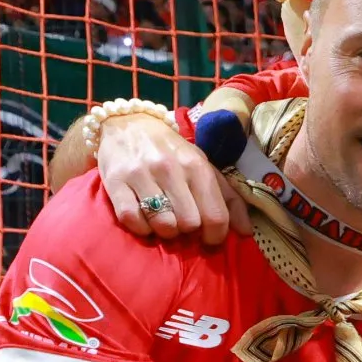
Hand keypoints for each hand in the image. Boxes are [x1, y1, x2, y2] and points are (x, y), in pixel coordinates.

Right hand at [95, 110, 236, 245]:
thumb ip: (228, 197)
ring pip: (163, 224)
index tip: (209, 237)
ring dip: (165, 230)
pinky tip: (144, 219)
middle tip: (181, 221)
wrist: (127, 124)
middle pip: (189, 223)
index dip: (215, 236)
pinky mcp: (115, 181)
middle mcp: (170, 168)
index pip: (215, 216)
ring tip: (163, 220)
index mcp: (197, 165)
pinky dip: (140, 227)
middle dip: (188, 230)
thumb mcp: (204, 166)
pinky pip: (132, 219)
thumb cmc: (172, 152)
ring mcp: (141, 174)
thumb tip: (246, 232)